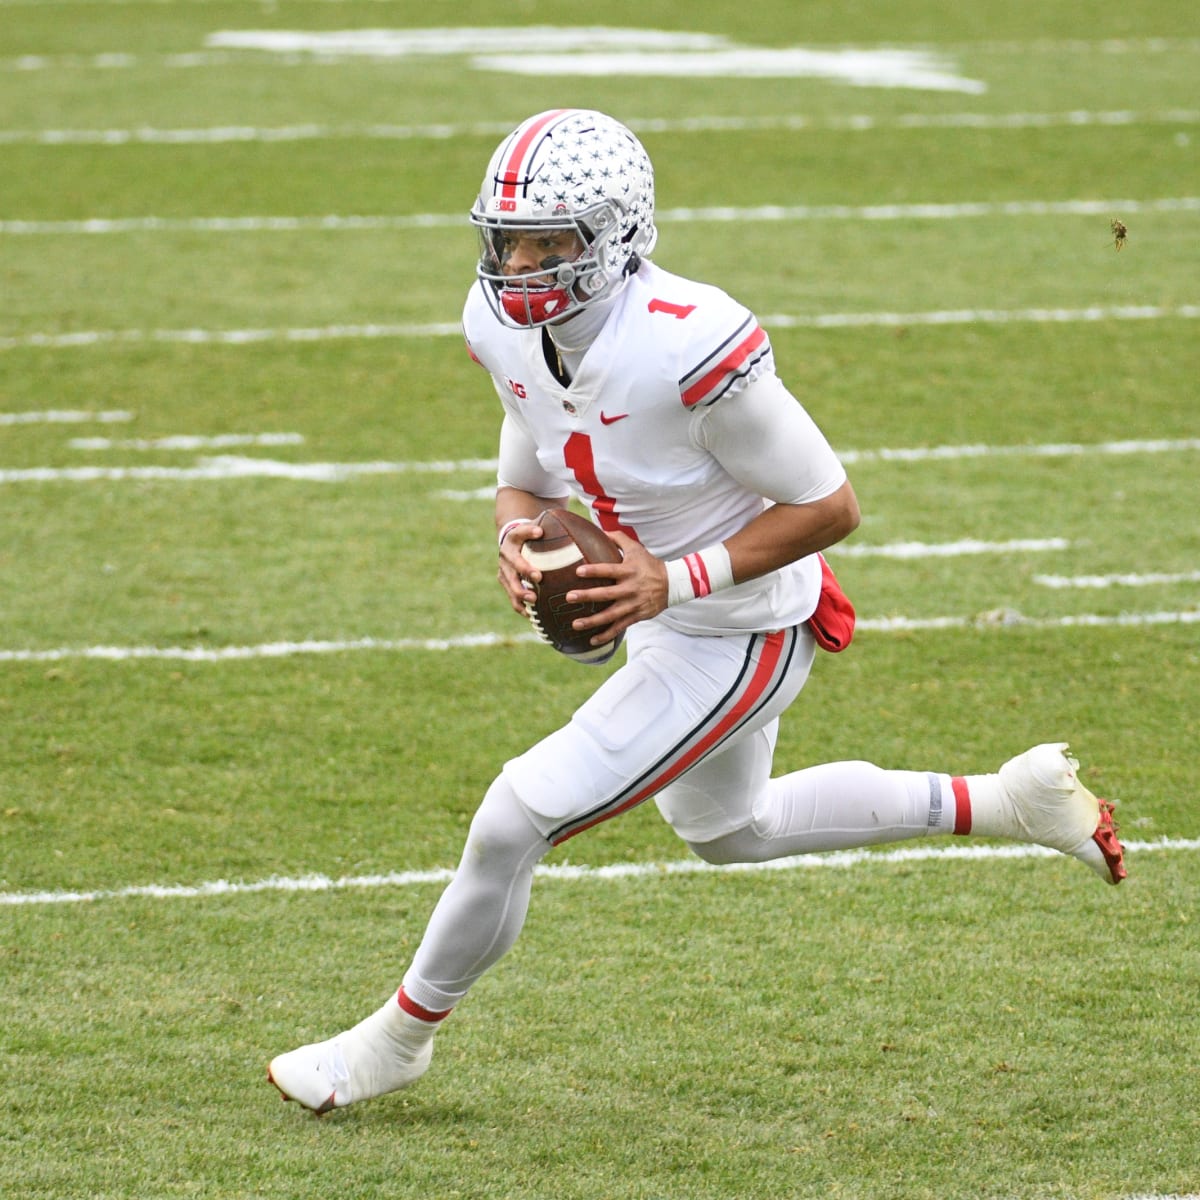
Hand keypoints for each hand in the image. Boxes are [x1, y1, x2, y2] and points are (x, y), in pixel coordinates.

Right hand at [497, 520, 541, 615]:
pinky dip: (521, 607)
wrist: (511, 545)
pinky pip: (512, 598)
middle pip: (514, 563)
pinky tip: (531, 614)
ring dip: (521, 592)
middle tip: (539, 577)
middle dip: (525, 569)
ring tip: (533, 599)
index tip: (540, 532)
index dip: (528, 532)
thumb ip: (550, 526)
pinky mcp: (506, 584)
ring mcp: (504, 571)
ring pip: (510, 584)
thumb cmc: (531, 537)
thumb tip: (574, 525)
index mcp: (513, 538)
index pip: (520, 532)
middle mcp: (506, 554)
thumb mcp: (537, 527)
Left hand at [566, 531, 667, 645]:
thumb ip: (618, 538)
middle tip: (569, 597)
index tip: (578, 571)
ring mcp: (633, 604)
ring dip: (593, 621)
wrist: (673, 584)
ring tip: (575, 624)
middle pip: (606, 594)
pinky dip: (606, 635)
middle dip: (587, 596)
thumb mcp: (636, 549)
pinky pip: (619, 627)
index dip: (594, 571)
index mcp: (629, 571)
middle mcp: (631, 589)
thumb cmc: (650, 564)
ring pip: (611, 615)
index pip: (609, 570)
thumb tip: (599, 530)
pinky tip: (592, 641)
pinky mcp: (637, 616)